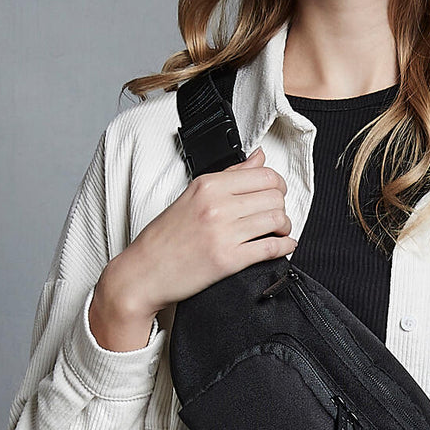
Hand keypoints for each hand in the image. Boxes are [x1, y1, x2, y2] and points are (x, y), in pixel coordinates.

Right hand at [89, 147, 296, 350]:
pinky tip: (283, 245)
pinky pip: (272, 248)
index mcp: (208, 185)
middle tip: (277, 213)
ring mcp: (223, 233)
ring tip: (279, 231)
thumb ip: (230, 175)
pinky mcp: (229, 260)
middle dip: (282, 205)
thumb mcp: (192, 195)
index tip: (276, 192)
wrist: (144, 272)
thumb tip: (258, 157)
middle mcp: (216, 206)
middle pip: (274, 196)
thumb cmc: (164, 237)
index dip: (278, 184)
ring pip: (277, 220)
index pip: (264, 175)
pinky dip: (285, 246)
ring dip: (285, 226)